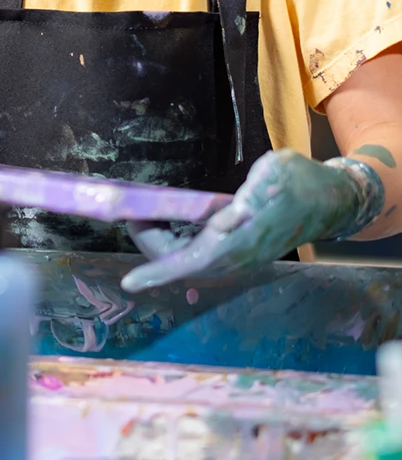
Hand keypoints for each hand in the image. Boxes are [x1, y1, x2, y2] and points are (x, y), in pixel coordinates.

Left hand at [121, 149, 383, 292]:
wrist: (329, 199)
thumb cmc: (299, 183)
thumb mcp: (273, 177)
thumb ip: (247, 199)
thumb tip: (222, 221)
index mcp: (238, 244)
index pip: (189, 265)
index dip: (157, 272)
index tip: (129, 282)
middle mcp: (233, 258)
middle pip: (178, 262)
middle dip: (149, 242)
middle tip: (129, 212)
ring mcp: (235, 256)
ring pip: (185, 258)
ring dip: (160, 240)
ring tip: (140, 212)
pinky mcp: (236, 249)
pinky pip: (196, 250)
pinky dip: (175, 238)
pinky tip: (166, 217)